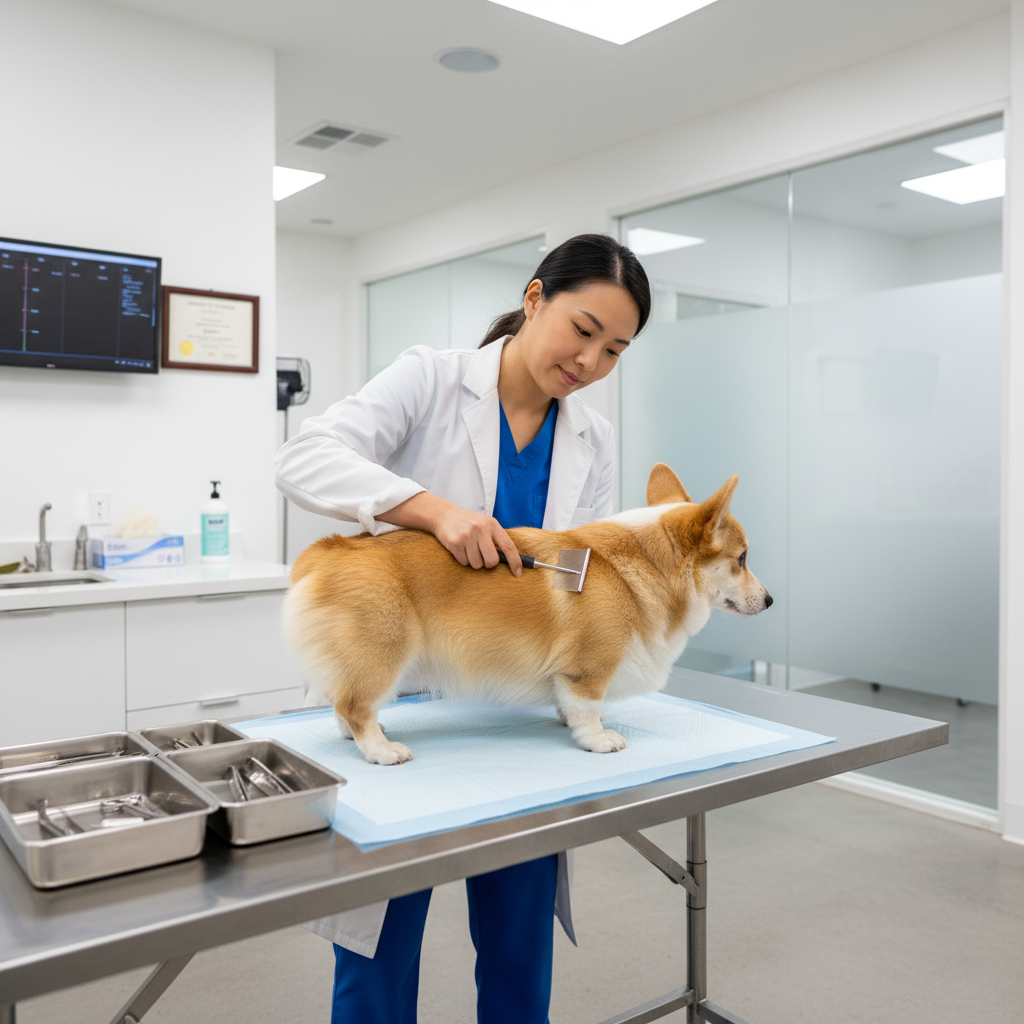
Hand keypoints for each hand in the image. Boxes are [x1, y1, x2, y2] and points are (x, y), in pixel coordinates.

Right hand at [377, 492, 522, 575]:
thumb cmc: (468, 522)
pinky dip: (463, 559)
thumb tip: (510, 560)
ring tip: (469, 549)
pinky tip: (460, 549)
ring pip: (477, 564)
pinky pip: (464, 562)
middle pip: (492, 561)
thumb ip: (496, 539)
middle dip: (488, 564)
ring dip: (474, 561)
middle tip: (483, 557)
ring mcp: (467, 536)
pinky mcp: (454, 543)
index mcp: (492, 524)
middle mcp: (480, 529)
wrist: (444, 514)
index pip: (508, 546)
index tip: (518, 573)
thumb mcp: (485, 525)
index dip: (515, 562)